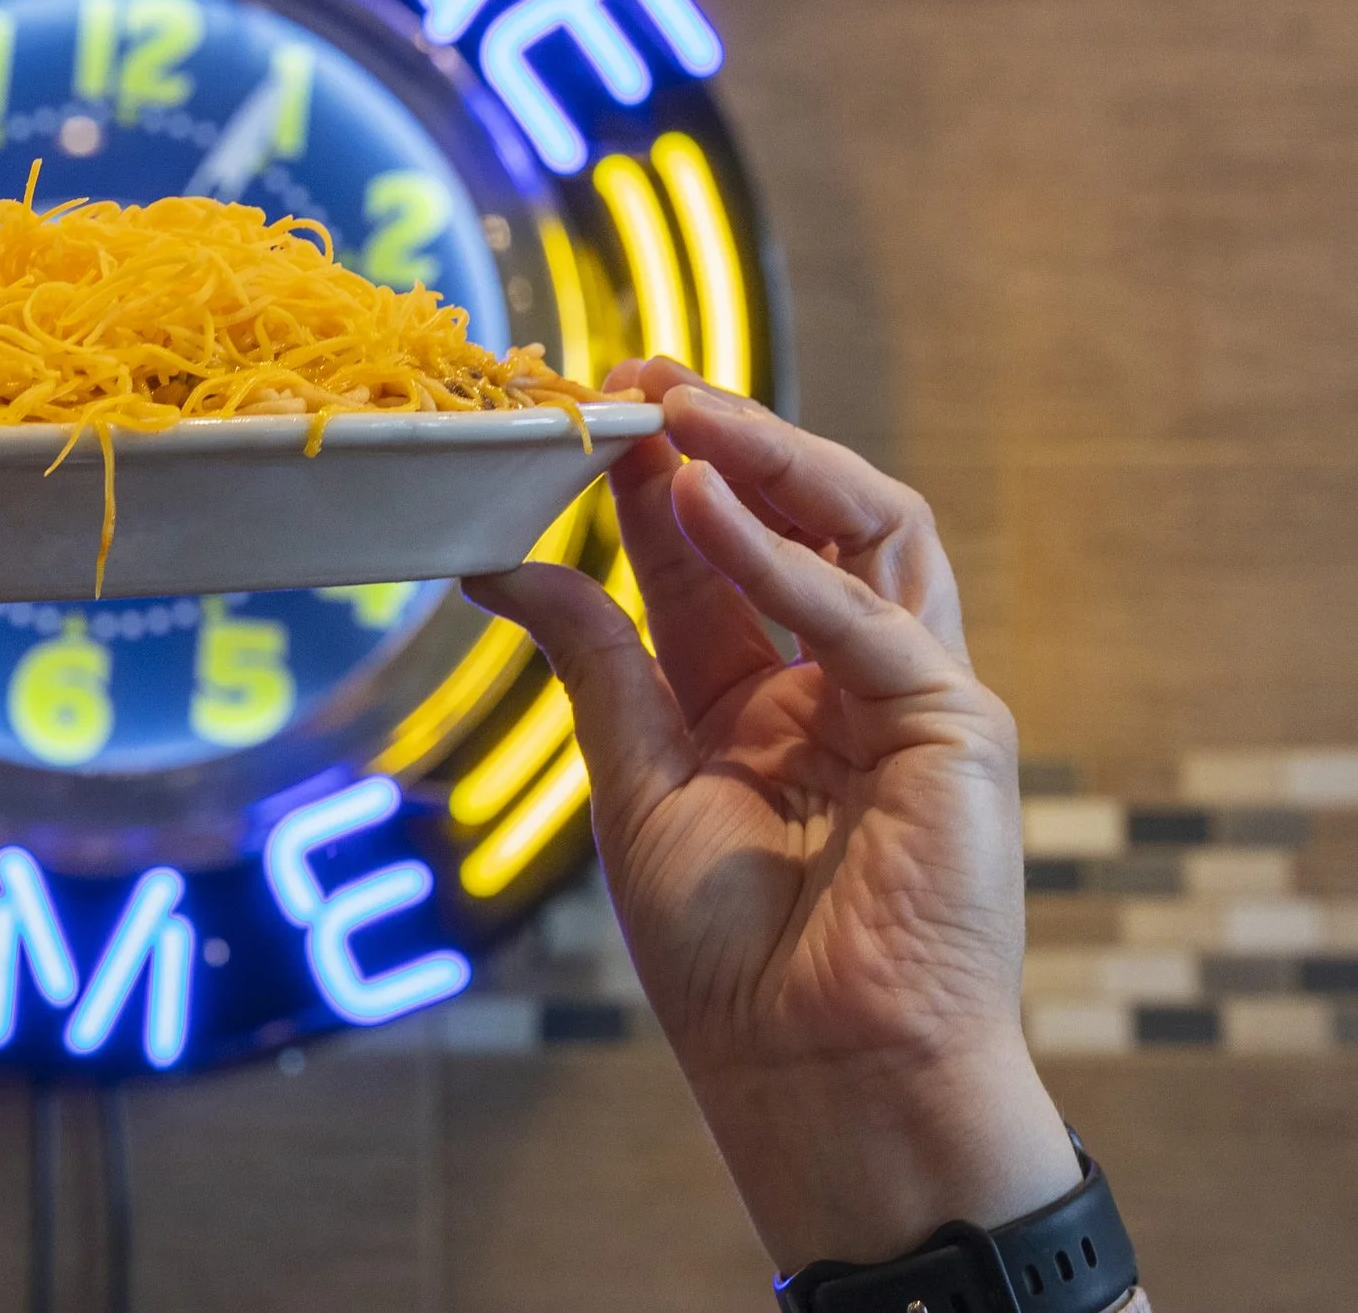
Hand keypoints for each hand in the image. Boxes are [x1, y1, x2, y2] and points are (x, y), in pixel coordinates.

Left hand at [466, 359, 1076, 1273]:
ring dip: (769, 458)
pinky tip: (699, 500)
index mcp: (761, 696)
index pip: (708, 553)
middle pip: (794, 518)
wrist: (815, 1077)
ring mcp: (906, 694)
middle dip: (720, 440)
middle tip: (634, 375)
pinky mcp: (956, 726)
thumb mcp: (635, 782)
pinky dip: (780, 558)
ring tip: (678, 403)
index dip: (649, 476)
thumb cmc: (730, 958)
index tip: (580, 409)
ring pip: (863, 529)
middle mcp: (839, 679)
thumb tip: (497, 561)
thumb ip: (594, 659)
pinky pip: (868, 618)